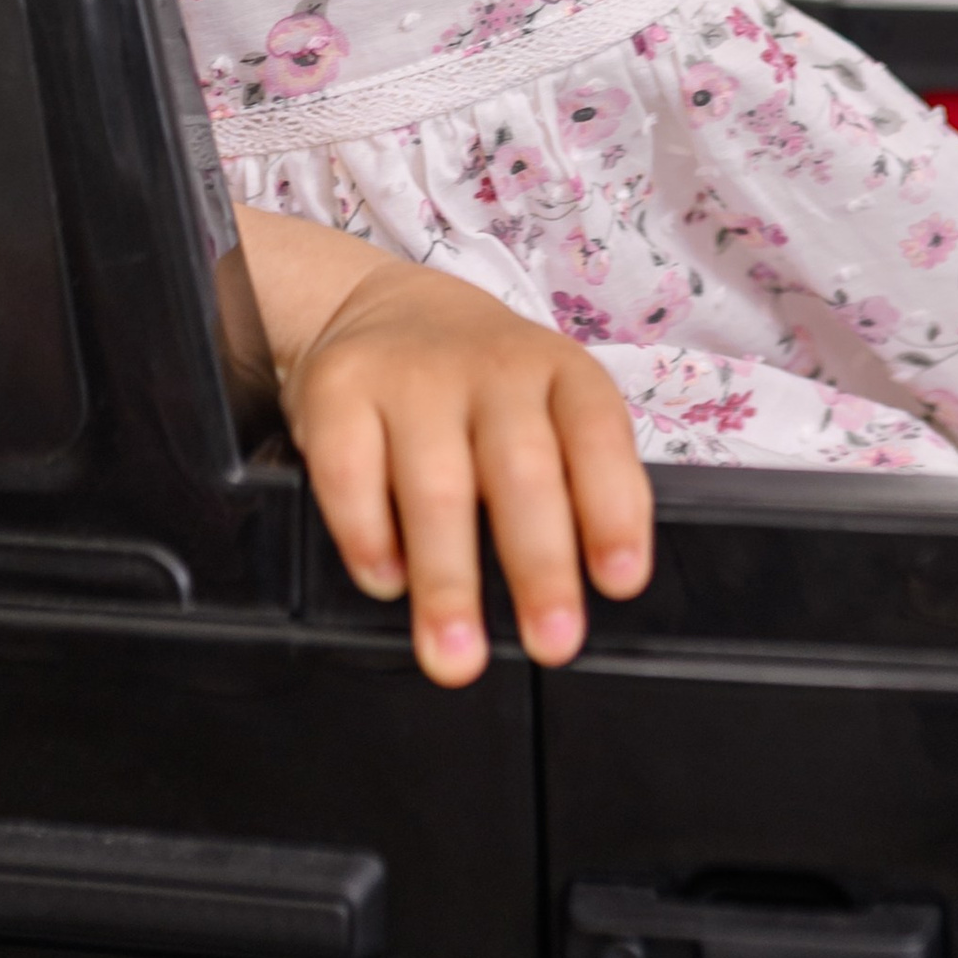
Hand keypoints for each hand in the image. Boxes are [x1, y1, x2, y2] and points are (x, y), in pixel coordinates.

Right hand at [238, 207, 651, 686]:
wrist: (381, 304)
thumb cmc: (480, 388)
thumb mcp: (544, 407)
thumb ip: (565, 482)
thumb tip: (577, 596)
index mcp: (560, 372)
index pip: (598, 434)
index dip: (613, 508)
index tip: (619, 581)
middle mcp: (492, 365)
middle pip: (521, 468)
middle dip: (539, 564)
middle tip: (551, 641)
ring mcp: (411, 373)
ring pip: (436, 483)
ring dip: (449, 579)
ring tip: (455, 654)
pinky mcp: (338, 387)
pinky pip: (349, 472)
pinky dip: (367, 537)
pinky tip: (385, 580)